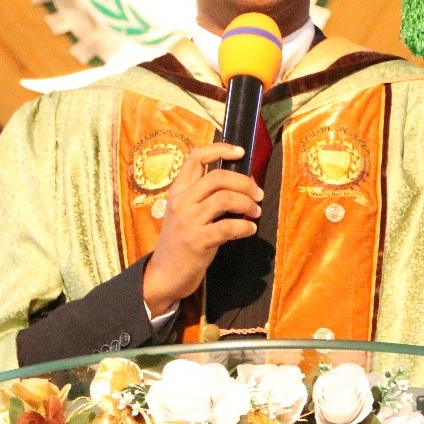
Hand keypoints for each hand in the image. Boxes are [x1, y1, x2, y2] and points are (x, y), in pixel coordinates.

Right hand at [143, 142, 262, 315]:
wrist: (164, 274)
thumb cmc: (181, 241)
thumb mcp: (186, 212)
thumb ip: (205, 196)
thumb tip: (242, 184)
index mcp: (178, 190)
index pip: (195, 157)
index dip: (220, 149)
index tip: (240, 152)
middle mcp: (181, 201)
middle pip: (218, 177)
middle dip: (245, 183)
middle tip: (258, 194)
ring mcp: (188, 221)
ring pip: (225, 198)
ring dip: (248, 204)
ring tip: (256, 212)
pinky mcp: (197, 241)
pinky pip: (229, 227)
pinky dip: (245, 227)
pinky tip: (249, 230)